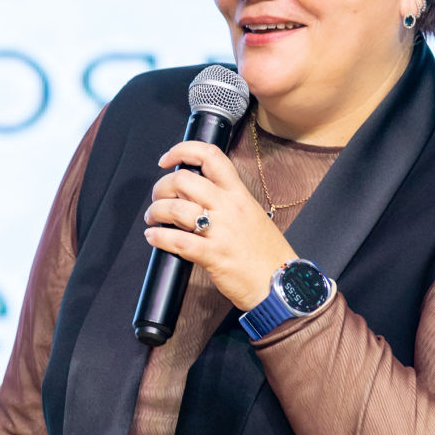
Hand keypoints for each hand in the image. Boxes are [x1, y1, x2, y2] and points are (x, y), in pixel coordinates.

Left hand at [141, 140, 296, 311]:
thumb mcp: (251, 214)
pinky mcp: (212, 255)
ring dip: (156, 212)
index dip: (183, 151)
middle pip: (184, 180)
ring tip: (153, 219)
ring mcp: (220, 230)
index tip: (168, 159)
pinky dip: (158, 237)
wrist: (282, 283)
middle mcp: (229, 207)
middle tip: (157, 198)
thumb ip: (226, 201)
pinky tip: (153, 237)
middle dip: (161, 187)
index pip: (211, 156)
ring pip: (175, 209)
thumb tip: (195, 195)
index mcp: (239, 194)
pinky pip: (177, 240)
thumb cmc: (266, 253)